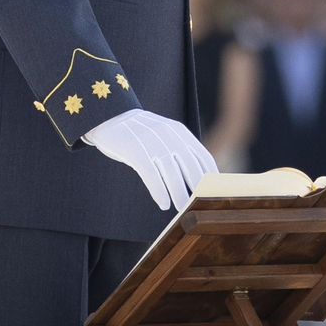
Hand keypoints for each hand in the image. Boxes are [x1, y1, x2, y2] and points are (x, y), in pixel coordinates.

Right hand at [82, 109, 216, 210]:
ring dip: (179, 192)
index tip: (216, 194)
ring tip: (183, 208)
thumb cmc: (140, 133)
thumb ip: (179, 150)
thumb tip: (197, 179)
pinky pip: (150, 173)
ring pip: (171, 172)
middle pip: (190, 165)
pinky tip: (163, 203)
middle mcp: (169, 135)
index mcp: (179, 132)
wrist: (110, 116)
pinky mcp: (134, 149)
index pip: (202, 156)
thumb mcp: (163, 135)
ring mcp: (151, 141)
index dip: (211, 176)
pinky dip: (159, 190)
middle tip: (202, 205)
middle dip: (198, 188)